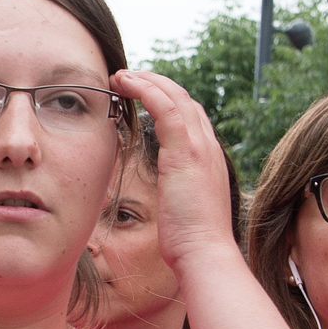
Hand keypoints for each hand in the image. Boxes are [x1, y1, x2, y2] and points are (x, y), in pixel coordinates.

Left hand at [109, 68, 243, 274]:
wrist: (204, 252)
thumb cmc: (189, 239)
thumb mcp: (182, 207)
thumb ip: (176, 190)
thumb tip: (165, 192)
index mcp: (207, 157)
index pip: (189, 116)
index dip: (165, 100)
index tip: (139, 95)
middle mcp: (207, 145)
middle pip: (183, 99)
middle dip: (154, 84)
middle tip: (125, 78)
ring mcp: (200, 146)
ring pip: (175, 96)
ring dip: (146, 81)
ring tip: (120, 75)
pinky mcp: (186, 151)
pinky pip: (167, 107)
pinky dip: (147, 90)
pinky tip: (126, 83)